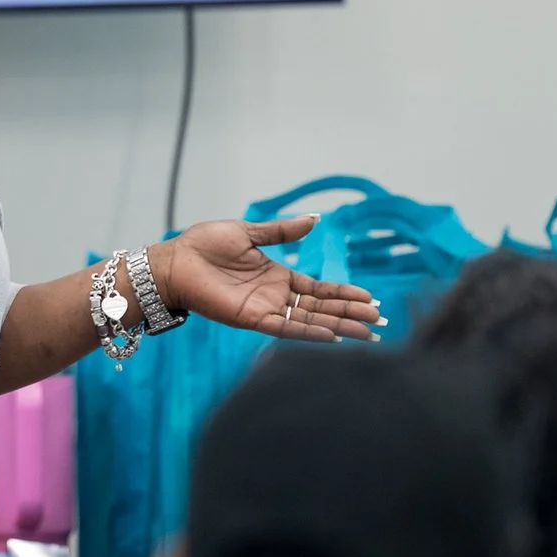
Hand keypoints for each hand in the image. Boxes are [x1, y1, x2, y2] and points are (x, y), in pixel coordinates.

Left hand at [150, 216, 380, 342]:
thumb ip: (282, 231)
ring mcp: (265, 310)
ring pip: (311, 321)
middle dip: (351, 314)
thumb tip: (315, 220)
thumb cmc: (204, 245)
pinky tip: (333, 337)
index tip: (371, 299)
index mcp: (277, 277)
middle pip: (322, 308)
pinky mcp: (252, 319)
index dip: (344, 294)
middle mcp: (275, 297)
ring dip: (339, 326)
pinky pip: (286, 329)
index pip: (319, 290)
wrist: (175, 260)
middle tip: (381, 321)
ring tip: (368, 333)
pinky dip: (309, 333)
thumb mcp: (249, 232)